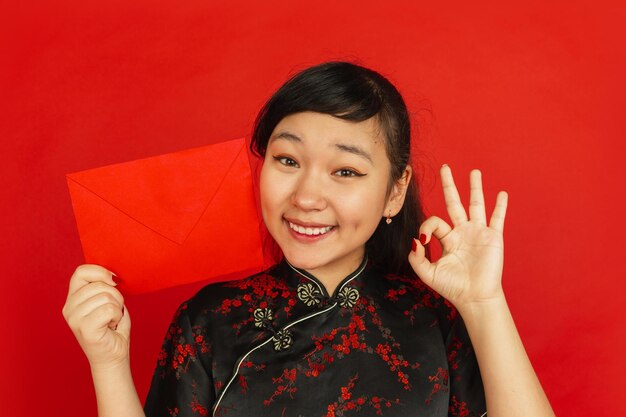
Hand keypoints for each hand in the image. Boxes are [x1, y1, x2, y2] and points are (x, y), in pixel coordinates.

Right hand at [62, 264, 129, 368]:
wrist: (113, 357)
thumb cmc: (112, 328)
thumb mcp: (107, 301)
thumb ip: (104, 286)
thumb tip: (112, 276)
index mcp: (73, 298)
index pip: (81, 271)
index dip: (101, 272)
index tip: (114, 281)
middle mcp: (69, 307)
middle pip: (99, 284)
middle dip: (116, 295)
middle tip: (113, 312)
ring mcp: (74, 318)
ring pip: (106, 296)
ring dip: (117, 308)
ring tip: (111, 320)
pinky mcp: (84, 328)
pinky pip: (109, 309)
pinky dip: (117, 316)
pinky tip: (112, 325)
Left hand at [408, 165, 507, 311]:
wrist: (474, 297)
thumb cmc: (452, 287)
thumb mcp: (428, 273)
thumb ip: (417, 258)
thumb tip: (416, 240)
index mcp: (447, 239)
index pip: (434, 222)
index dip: (427, 227)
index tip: (425, 241)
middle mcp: (462, 232)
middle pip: (454, 202)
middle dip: (449, 185)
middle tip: (445, 167)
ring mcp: (478, 233)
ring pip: (476, 205)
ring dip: (475, 188)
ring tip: (474, 172)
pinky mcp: (493, 238)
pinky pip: (497, 218)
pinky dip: (500, 206)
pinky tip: (502, 194)